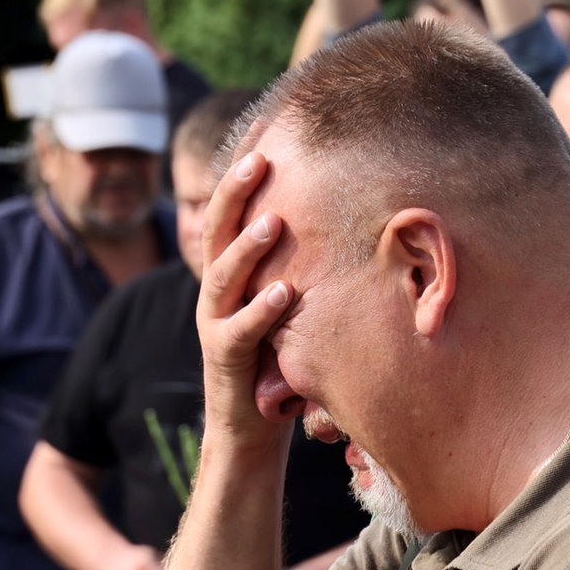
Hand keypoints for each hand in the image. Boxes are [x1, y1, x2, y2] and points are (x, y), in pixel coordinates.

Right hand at [198, 152, 294, 451]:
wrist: (250, 426)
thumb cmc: (279, 362)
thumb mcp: (289, 311)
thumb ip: (301, 274)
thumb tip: (353, 235)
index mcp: (231, 276)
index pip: (231, 217)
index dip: (243, 181)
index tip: (266, 142)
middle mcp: (217, 294)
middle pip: (217, 232)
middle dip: (236, 194)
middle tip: (261, 160)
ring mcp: (216, 325)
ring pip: (223, 276)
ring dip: (249, 247)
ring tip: (275, 222)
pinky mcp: (224, 360)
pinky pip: (240, 331)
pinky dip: (261, 310)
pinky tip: (285, 292)